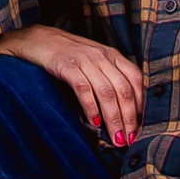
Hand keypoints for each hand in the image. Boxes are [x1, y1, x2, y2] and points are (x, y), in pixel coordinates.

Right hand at [0, 24, 143, 145]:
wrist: (37, 39)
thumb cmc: (68, 55)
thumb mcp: (94, 62)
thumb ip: (110, 77)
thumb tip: (126, 110)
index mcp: (112, 55)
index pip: (135, 80)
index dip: (141, 105)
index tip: (141, 127)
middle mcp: (102, 56)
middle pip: (123, 89)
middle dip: (129, 118)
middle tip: (130, 140)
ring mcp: (84, 60)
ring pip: (107, 92)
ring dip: (114, 118)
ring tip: (116, 138)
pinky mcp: (66, 65)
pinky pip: (83, 88)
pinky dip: (91, 106)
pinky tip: (94, 123)